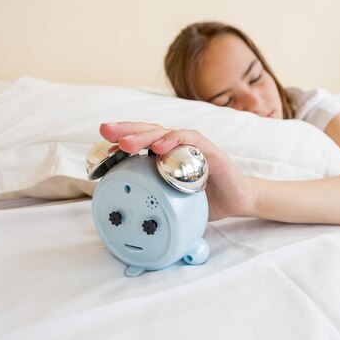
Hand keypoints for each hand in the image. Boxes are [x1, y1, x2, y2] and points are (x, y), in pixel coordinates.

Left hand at [99, 122, 257, 220]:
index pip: (141, 142)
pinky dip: (174, 140)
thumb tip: (125, 209)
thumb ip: (154, 197)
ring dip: (144, 136)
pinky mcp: (210, 151)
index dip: (120, 140)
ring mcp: (193, 146)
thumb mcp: (173, 200)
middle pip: (148, 132)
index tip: (100, 146)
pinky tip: (160, 146)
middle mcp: (177, 146)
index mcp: (166, 155)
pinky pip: (190, 140)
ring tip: (125, 143)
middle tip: (105, 131)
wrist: (239, 200)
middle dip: (125, 130)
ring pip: (165, 133)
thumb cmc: (205, 198)